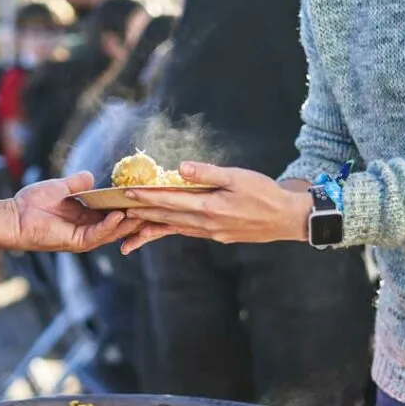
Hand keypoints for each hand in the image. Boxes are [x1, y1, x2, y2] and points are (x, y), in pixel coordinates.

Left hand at [11, 172, 141, 251]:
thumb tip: (92, 176)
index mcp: (85, 217)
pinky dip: (109, 225)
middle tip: (152, 204)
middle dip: (134, 215)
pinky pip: (98, 234)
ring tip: (141, 209)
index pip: (112, 212)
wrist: (13, 216)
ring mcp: (83, 237)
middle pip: (118, 224)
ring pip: (112, 231)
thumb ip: (77, 183)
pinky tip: (119, 215)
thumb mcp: (60, 188)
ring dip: (127, 222)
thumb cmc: (31, 203)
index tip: (142, 193)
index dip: (127, 204)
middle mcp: (87, 229)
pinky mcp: (76, 242)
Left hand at [118, 162, 313, 253]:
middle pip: (166, 217)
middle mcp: (206, 224)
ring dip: (151, 226)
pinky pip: (186, 233)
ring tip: (130, 227)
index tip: (127, 193)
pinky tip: (160, 229)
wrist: (286, 219)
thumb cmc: (265, 193)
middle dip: (141, 212)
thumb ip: (208, 173)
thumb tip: (180, 169)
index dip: (147, 197)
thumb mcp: (238, 177)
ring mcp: (210, 233)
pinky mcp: (216, 236)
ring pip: (173, 228)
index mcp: (209, 208)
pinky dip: (170, 231)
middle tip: (118, 210)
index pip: (170, 201)